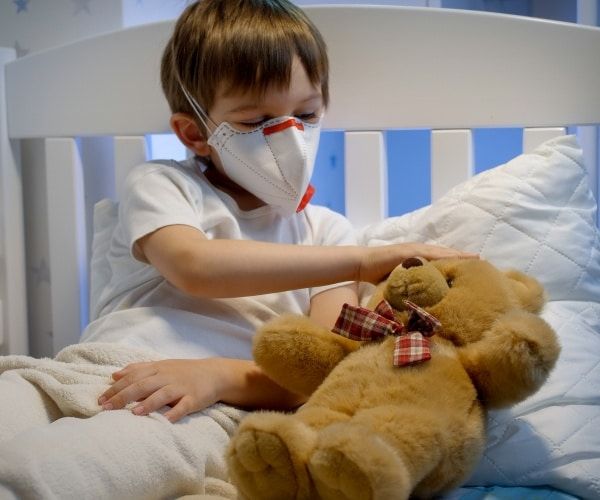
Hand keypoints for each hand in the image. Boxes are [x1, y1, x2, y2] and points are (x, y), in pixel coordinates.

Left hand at [98, 357, 305, 422]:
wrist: (215, 373)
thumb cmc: (184, 372)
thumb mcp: (161, 366)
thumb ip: (138, 369)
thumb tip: (114, 374)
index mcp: (158, 369)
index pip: (133, 377)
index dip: (116, 388)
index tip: (100, 399)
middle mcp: (167, 377)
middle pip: (142, 385)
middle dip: (123, 396)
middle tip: (106, 408)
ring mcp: (181, 387)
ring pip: (162, 394)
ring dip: (148, 404)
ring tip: (134, 413)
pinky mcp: (194, 398)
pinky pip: (184, 406)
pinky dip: (175, 412)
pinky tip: (166, 420)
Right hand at [358, 243, 478, 283]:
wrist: (361, 264)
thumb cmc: (378, 274)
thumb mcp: (399, 281)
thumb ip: (410, 285)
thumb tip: (420, 301)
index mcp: (419, 258)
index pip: (442, 259)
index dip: (458, 262)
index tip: (476, 266)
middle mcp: (419, 251)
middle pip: (446, 253)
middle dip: (464, 257)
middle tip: (483, 260)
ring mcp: (414, 250)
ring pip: (441, 252)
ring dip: (457, 255)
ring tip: (475, 258)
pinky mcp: (407, 251)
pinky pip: (428, 254)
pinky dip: (441, 256)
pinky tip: (453, 258)